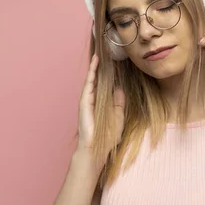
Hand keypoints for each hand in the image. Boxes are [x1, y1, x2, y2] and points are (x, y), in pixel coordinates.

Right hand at [77, 54, 124, 170]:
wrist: (96, 150)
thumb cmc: (106, 137)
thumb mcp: (118, 118)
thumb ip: (119, 104)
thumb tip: (119, 90)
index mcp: (101, 104)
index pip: (105, 86)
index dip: (109, 75)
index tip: (115, 64)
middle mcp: (93, 101)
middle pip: (97, 80)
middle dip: (100, 68)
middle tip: (106, 54)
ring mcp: (87, 100)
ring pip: (92, 79)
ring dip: (95, 67)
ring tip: (100, 54)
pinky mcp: (84, 102)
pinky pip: (89, 84)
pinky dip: (92, 73)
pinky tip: (95, 63)